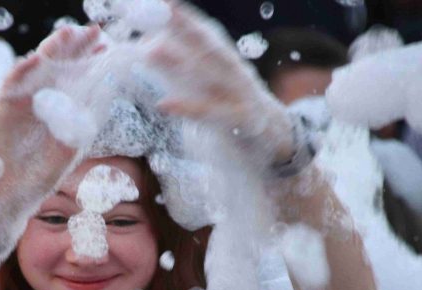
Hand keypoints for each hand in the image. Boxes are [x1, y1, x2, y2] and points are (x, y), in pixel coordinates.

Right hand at [0, 24, 104, 199]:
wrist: (4, 195)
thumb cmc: (37, 176)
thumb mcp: (65, 152)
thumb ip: (78, 131)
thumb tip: (96, 111)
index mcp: (57, 108)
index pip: (74, 78)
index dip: (89, 61)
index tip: (105, 46)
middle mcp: (38, 100)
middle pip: (57, 67)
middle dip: (74, 48)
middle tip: (93, 30)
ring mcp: (19, 103)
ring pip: (35, 70)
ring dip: (50, 51)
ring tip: (66, 33)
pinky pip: (9, 86)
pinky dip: (21, 72)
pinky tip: (36, 59)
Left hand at [147, 3, 293, 161]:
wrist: (274, 144)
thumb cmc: (231, 112)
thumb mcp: (206, 88)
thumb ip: (179, 71)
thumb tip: (147, 49)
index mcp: (225, 61)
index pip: (204, 34)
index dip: (184, 17)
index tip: (162, 2)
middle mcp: (234, 71)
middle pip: (208, 46)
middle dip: (184, 27)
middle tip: (160, 12)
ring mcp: (240, 94)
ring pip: (210, 74)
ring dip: (180, 61)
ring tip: (151, 50)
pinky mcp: (242, 120)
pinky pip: (213, 113)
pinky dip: (188, 108)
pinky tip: (164, 104)